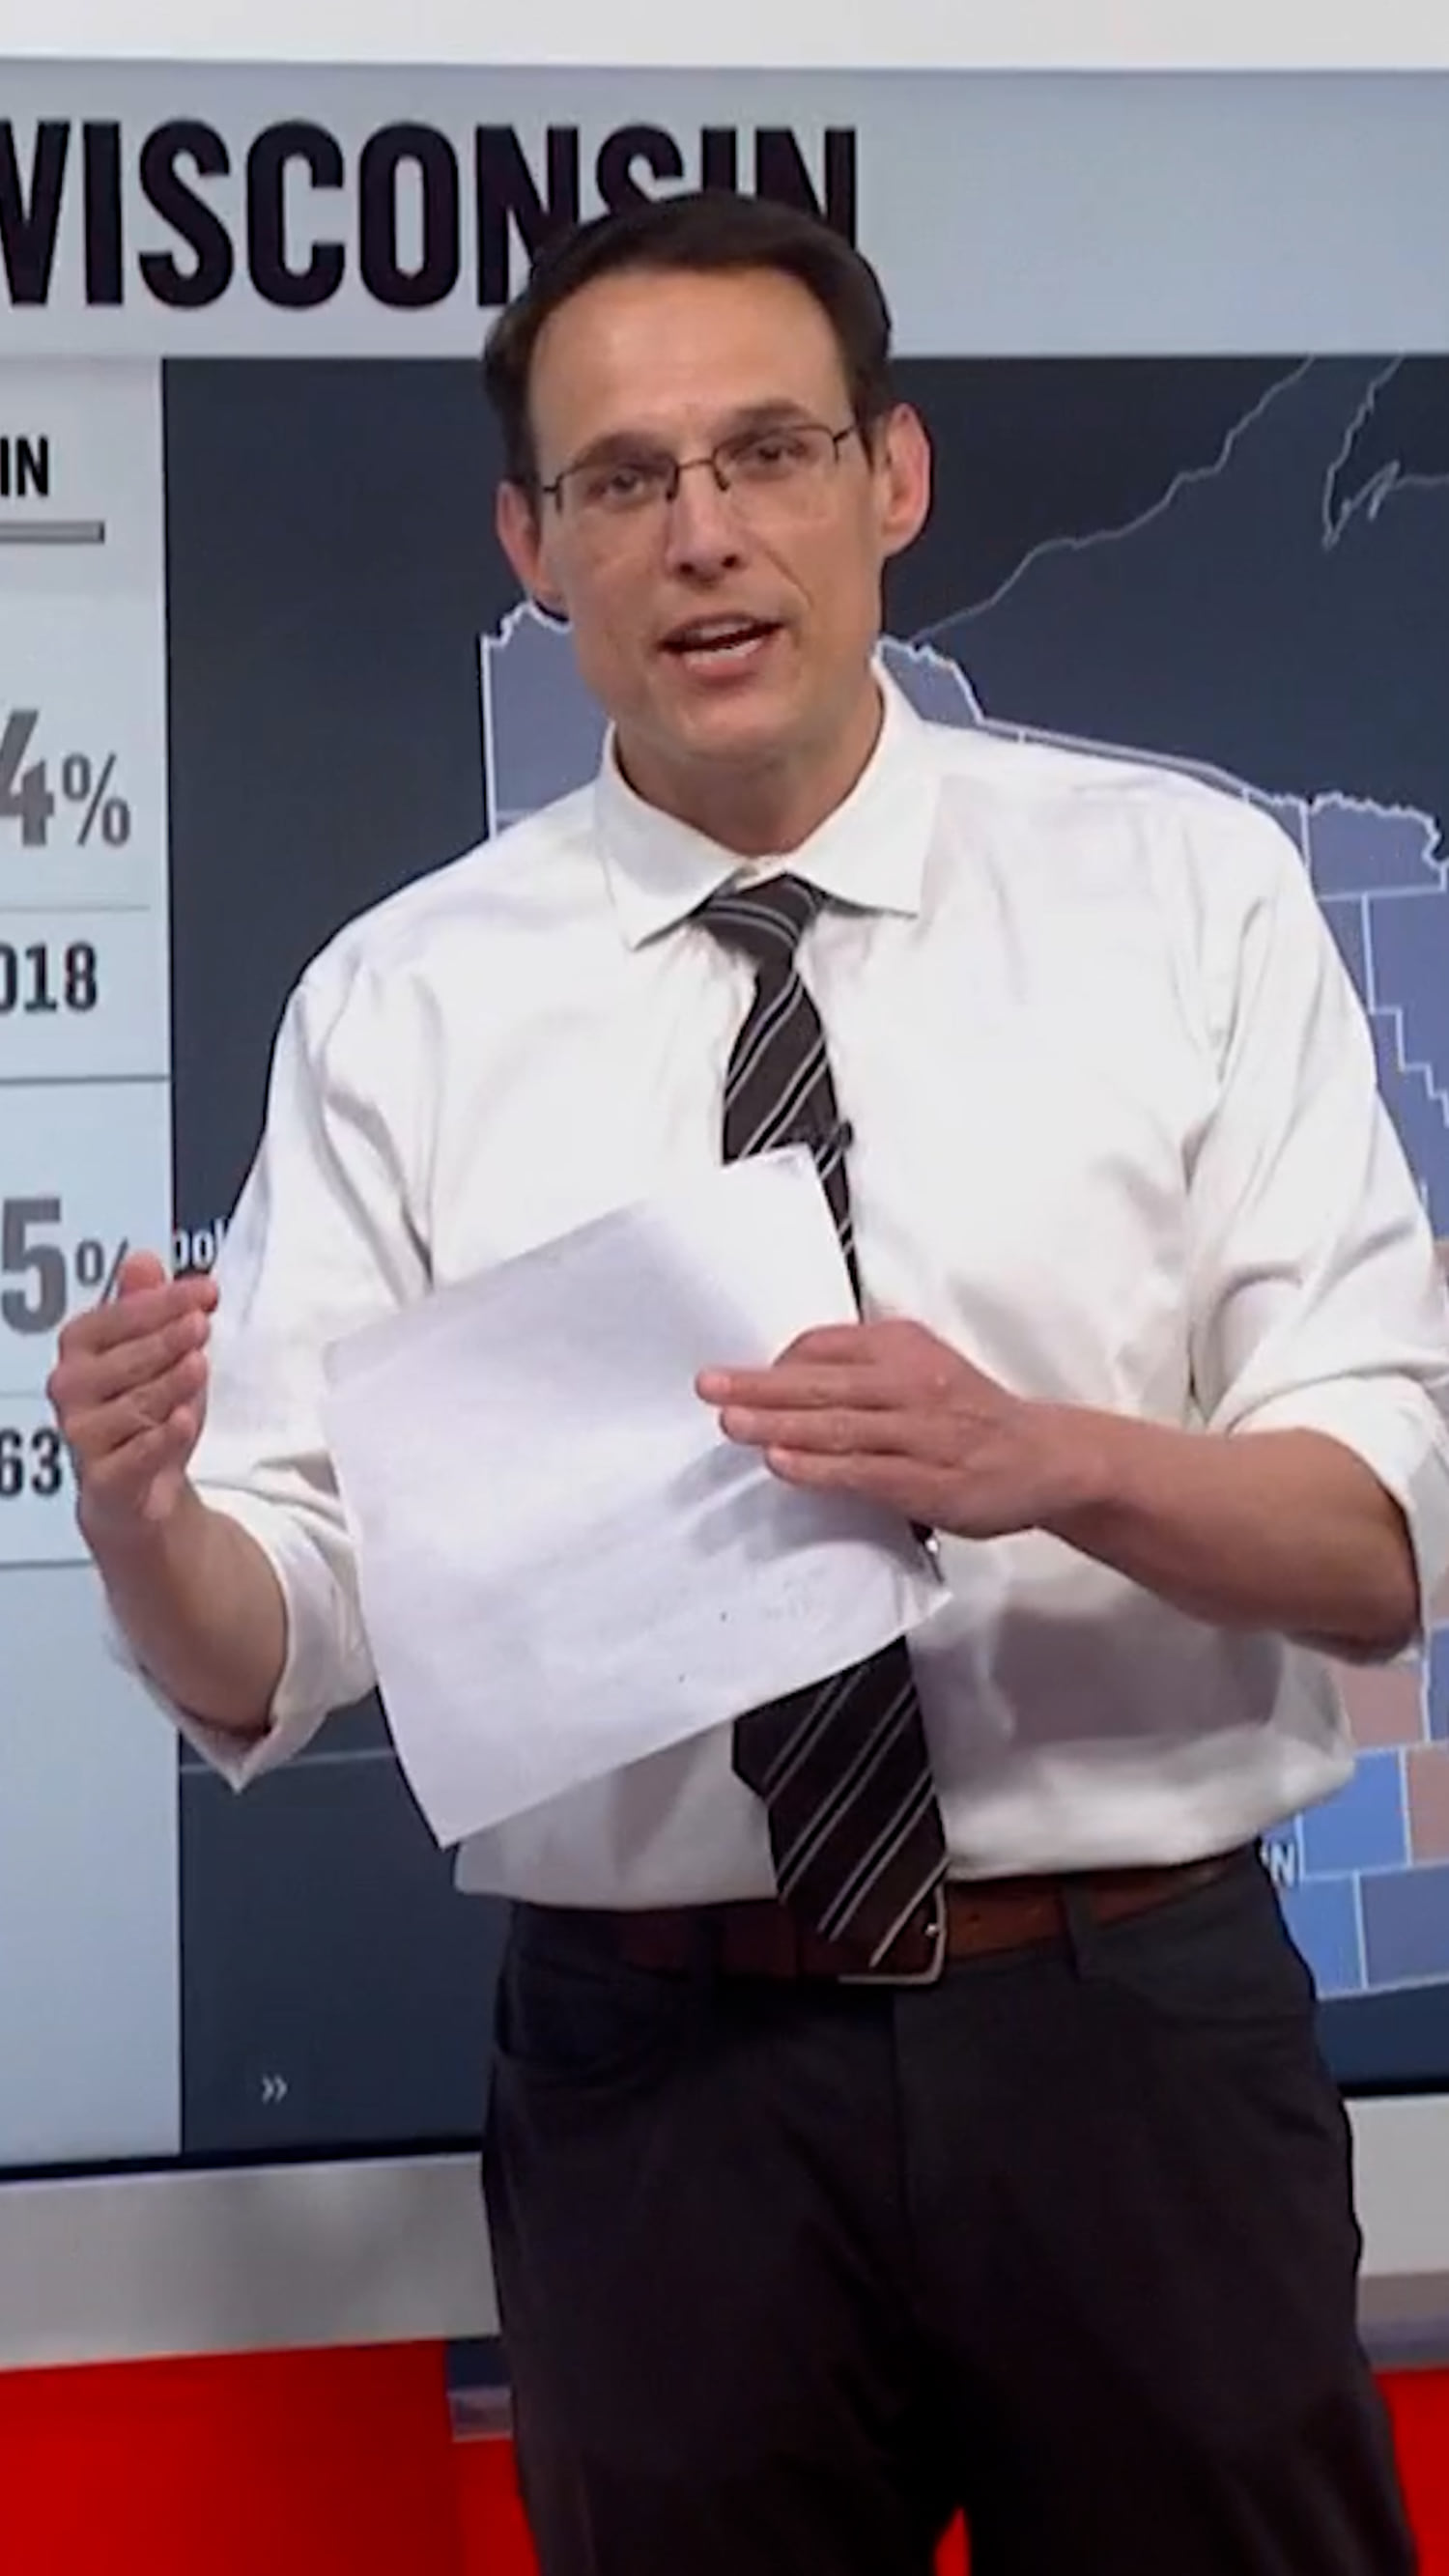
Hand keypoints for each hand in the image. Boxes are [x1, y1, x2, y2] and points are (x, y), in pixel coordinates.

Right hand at [45, 1249, 218, 1541]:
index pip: (119, 1317)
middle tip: (201, 1325)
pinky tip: (184, 1420)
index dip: (163, 1303)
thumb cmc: (148, 1411)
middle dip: (166, 1341)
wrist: (139, 1491)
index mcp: (80, 1348)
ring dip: (169, 1386)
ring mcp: (83, 1437)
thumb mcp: (157, 1354)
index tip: (206, 1291)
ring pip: (132, 1406)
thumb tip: (143, 1259)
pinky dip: (159, 1440)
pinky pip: (133, 1457)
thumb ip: (150, 1309)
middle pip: (125, 1361)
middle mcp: (71, 1390)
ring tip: (200, 1366)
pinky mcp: (104, 1482)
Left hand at [697, 1318, 1091, 1539]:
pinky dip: (818, 1467)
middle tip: (710, 1386)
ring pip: (836, 1427)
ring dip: (778, 1424)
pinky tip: (782, 1463)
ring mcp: (919, 1433)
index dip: (776, 1364)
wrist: (1046, 1457)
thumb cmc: (971, 1415)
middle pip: (820, 1383)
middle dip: (758, 1386)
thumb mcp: (921, 1369)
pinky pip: (862, 1471)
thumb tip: (789, 1379)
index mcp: (903, 1347)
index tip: (737, 1378)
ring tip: (731, 1423)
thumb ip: (863, 1369)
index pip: (823, 1346)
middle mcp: (910, 1384)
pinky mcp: (926, 1480)